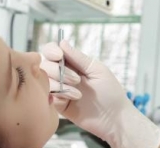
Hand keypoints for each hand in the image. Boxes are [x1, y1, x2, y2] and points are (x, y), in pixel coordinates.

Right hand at [40, 40, 159, 147]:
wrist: (114, 118)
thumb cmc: (110, 91)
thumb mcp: (96, 70)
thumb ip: (78, 57)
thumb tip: (62, 42)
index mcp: (72, 63)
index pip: (52, 51)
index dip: (51, 50)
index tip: (59, 55)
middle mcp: (63, 74)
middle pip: (45, 65)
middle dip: (58, 70)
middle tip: (77, 79)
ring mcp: (60, 89)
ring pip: (45, 80)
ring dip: (60, 84)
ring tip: (78, 94)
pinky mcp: (58, 104)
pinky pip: (48, 96)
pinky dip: (59, 95)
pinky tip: (72, 99)